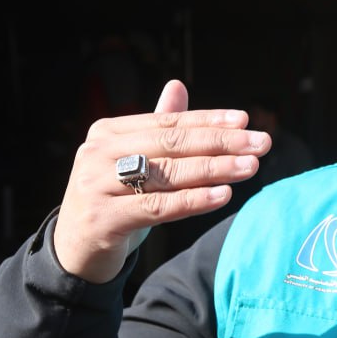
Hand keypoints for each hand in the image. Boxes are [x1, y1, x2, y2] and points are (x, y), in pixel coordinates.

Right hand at [53, 80, 270, 282]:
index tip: (246, 121)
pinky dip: (193, 200)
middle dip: (221, 142)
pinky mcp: (103, 219)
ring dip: (215, 169)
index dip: (208, 120)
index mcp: (108, 132)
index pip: (167, 122)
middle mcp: (98, 153)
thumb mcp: (133, 162)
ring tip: (250, 166)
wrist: (75, 251)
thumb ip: (157, 128)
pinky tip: (222, 195)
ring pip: (168, 174)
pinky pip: (158, 207)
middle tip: (262, 143)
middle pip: (171, 145)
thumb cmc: (113, 201)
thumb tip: (177, 86)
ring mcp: (97, 185)